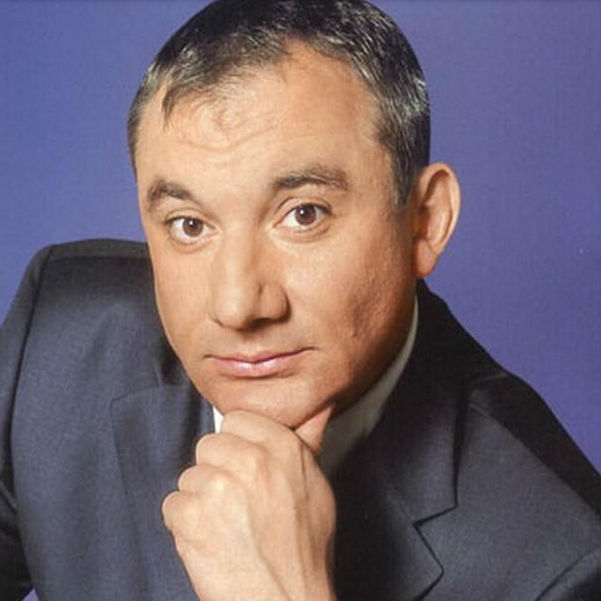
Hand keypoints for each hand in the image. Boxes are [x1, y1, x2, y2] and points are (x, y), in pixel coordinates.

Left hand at [162, 408, 336, 600]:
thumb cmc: (303, 553)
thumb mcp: (317, 489)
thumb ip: (299, 450)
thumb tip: (299, 419)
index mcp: (284, 449)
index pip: (237, 419)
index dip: (236, 443)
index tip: (239, 463)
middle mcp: (252, 461)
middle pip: (209, 445)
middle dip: (215, 470)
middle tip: (233, 501)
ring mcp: (219, 488)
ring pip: (190, 476)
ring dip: (200, 501)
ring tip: (225, 527)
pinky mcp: (192, 517)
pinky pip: (172, 504)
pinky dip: (183, 525)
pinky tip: (208, 542)